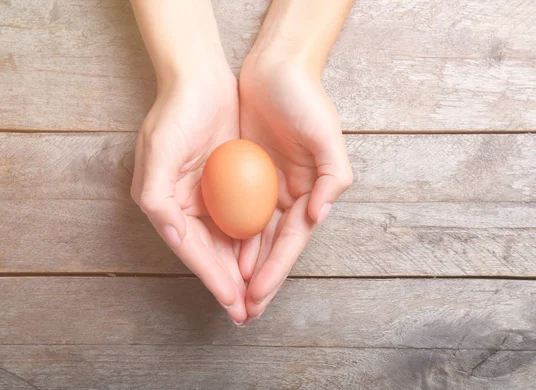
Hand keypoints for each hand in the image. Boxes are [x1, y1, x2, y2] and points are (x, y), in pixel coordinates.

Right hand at [131, 71, 247, 324]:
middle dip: (230, 286)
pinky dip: (252, 244)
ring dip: (243, 272)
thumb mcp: (158, 153)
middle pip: (212, 256)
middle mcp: (187, 208)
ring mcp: (210, 198)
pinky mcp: (231, 186)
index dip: (212, 279)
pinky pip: (243, 222)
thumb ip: (158, 199)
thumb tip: (171, 236)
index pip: (192, 251)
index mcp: (167, 206)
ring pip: (229, 245)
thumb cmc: (176, 114)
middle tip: (249, 314)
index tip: (233, 303)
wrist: (201, 80)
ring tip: (259, 298)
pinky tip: (264, 261)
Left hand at [238, 59, 352, 319]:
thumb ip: (334, 176)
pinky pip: (236, 214)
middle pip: (272, 249)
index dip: (275, 271)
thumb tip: (320, 215)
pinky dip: (230, 238)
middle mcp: (291, 196)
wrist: (274, 68)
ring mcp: (267, 189)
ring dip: (242, 267)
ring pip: (253, 238)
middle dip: (259, 281)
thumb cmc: (303, 99)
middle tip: (242, 313)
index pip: (290, 242)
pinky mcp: (245, 177)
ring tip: (230, 295)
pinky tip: (220, 256)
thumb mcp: (326, 134)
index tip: (256, 296)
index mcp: (312, 192)